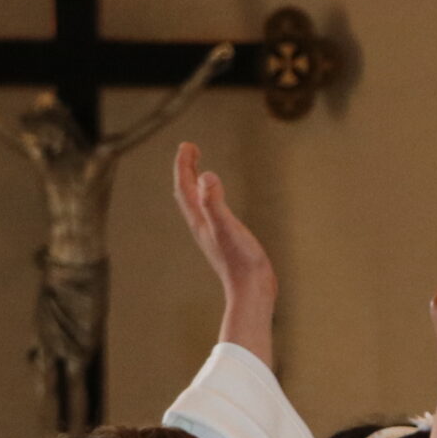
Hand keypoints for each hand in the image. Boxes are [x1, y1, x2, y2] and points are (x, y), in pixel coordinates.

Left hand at [171, 141, 274, 360]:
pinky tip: (218, 202)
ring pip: (197, 205)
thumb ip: (214, 202)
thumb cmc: (242, 261)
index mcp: (200, 221)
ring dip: (194, 184)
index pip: (184, 187)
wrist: (252, 292)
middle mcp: (202, 227)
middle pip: (186, 194)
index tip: (188, 145)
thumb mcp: (228, 227)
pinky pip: (210, 214)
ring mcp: (213, 236)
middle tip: (190, 149)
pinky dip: (209, 200)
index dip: (184, 164)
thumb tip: (205, 176)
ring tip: (199, 170)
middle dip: (186, 170)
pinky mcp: (225, 242)